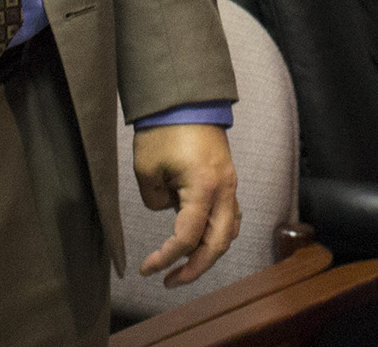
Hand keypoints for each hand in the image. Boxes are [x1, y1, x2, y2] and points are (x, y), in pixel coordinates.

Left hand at [133, 123, 239, 285]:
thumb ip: (156, 202)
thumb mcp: (147, 170)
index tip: (147, 269)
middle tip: (170, 280)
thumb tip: (167, 211)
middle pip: (217, 244)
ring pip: (228, 232)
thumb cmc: (163, 129)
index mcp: (204, 187)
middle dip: (194, 268)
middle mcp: (224, 189)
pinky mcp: (227, 178)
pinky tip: (198, 240)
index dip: (165, 259)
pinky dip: (216, 234)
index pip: (187, 238)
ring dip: (207, 253)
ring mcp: (230, 183)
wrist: (183, 97)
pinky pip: (230, 215)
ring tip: (183, 265)